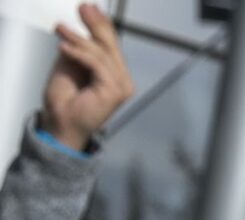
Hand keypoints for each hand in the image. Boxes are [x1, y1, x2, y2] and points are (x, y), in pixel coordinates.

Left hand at [40, 4, 131, 152]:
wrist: (61, 122)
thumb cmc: (66, 99)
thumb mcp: (70, 62)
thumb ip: (81, 47)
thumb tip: (82, 24)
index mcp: (114, 73)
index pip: (111, 44)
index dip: (102, 25)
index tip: (90, 8)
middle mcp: (122, 80)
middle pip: (111, 46)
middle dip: (96, 25)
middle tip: (83, 8)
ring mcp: (121, 87)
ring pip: (103, 54)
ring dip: (80, 39)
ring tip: (61, 30)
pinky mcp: (114, 92)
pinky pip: (98, 65)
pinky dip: (80, 53)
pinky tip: (64, 47)